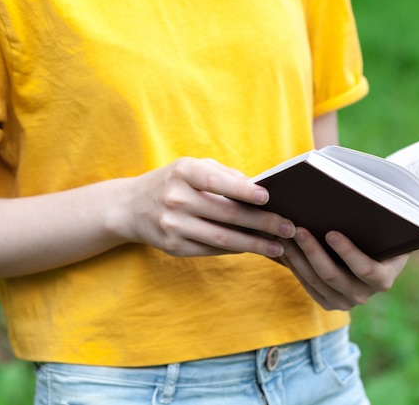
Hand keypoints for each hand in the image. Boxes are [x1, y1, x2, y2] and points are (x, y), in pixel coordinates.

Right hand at [121, 157, 295, 256]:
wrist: (130, 207)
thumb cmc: (173, 182)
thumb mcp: (192, 168)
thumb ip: (225, 176)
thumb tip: (261, 190)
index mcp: (183, 172)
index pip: (216, 181)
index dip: (243, 190)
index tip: (268, 197)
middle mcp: (176, 199)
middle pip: (226, 214)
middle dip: (262, 223)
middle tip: (289, 227)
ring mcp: (173, 225)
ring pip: (222, 238)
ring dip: (255, 244)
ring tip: (279, 246)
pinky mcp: (174, 247)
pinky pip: (212, 249)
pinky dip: (237, 249)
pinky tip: (256, 248)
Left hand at [279, 227, 408, 309]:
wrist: (375, 261)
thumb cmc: (379, 240)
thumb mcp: (383, 234)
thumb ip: (372, 226)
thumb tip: (351, 206)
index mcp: (382, 279)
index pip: (365, 269)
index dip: (348, 252)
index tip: (331, 233)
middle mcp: (364, 295)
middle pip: (332, 275)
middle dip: (313, 250)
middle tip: (299, 230)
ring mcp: (344, 302)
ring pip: (314, 280)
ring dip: (298, 257)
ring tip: (285, 236)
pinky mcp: (328, 303)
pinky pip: (307, 285)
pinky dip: (294, 265)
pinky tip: (285, 248)